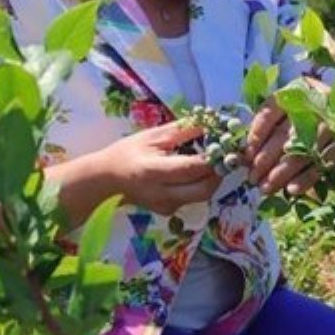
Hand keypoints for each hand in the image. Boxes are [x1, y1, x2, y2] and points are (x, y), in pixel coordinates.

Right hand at [102, 121, 220, 215]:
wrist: (109, 177)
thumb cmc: (129, 151)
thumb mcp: (154, 136)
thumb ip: (183, 130)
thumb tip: (212, 122)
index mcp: (153, 171)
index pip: (192, 168)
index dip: (212, 158)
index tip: (225, 145)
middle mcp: (161, 194)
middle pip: (203, 189)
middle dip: (218, 173)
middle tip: (223, 156)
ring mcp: (165, 206)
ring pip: (201, 195)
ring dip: (211, 179)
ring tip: (210, 161)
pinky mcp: (169, 211)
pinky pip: (192, 198)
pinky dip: (199, 184)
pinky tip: (193, 172)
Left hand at [243, 91, 334, 196]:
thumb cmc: (311, 113)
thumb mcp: (289, 110)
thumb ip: (268, 125)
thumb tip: (245, 155)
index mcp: (298, 89)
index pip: (270, 111)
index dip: (256, 134)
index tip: (246, 155)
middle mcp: (317, 101)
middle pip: (285, 134)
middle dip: (265, 159)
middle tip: (253, 178)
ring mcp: (334, 121)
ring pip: (301, 151)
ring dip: (282, 173)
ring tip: (267, 188)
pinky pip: (322, 162)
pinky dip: (306, 177)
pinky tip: (291, 189)